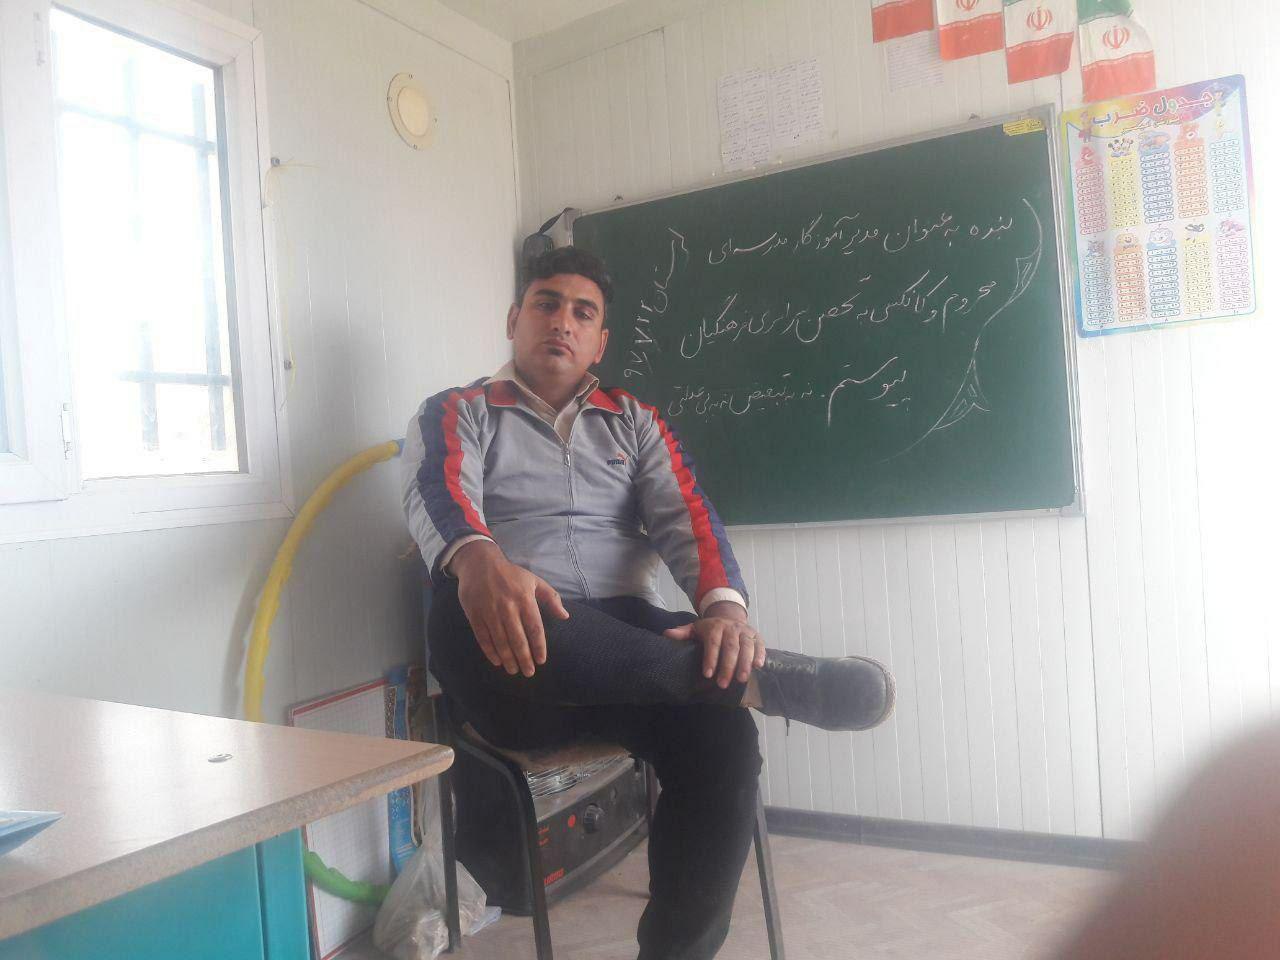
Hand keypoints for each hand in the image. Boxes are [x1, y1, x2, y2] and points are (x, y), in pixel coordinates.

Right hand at [450, 540, 569, 676]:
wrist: (479, 563)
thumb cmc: (510, 574)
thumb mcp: (534, 581)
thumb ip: (551, 598)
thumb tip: (565, 616)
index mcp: (524, 599)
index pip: (535, 628)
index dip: (538, 646)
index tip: (541, 660)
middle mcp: (508, 607)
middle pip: (518, 639)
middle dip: (524, 658)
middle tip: (529, 672)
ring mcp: (490, 611)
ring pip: (500, 641)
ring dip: (508, 658)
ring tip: (513, 670)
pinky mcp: (475, 614)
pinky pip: (483, 637)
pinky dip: (490, 651)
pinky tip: (497, 661)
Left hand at [664, 606, 765, 688]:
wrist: (729, 616)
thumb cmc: (710, 629)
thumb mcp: (695, 628)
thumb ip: (682, 633)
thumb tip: (667, 635)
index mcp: (715, 627)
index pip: (712, 643)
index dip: (710, 659)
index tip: (707, 674)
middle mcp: (731, 628)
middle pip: (730, 648)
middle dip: (728, 666)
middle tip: (723, 684)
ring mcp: (745, 631)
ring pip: (746, 647)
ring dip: (745, 663)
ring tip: (741, 679)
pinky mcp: (756, 636)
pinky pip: (760, 645)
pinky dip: (760, 655)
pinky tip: (757, 667)